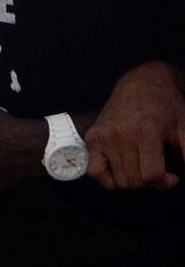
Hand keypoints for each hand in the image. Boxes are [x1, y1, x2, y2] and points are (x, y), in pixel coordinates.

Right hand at [87, 62, 183, 191]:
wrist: (141, 84)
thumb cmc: (166, 106)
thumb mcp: (184, 129)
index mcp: (146, 131)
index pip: (150, 174)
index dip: (164, 182)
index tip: (172, 177)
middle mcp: (121, 134)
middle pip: (134, 180)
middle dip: (150, 182)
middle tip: (158, 170)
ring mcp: (103, 136)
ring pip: (118, 180)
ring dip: (133, 181)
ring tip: (141, 168)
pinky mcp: (92, 138)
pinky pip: (94, 172)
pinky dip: (107, 179)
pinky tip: (120, 172)